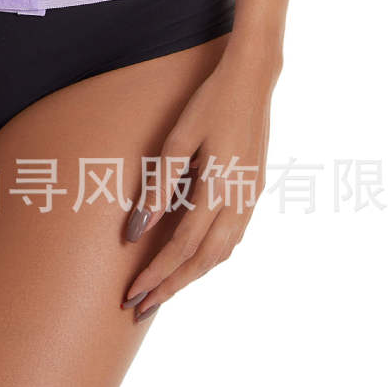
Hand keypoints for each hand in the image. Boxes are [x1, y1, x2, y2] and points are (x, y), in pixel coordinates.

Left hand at [120, 51, 275, 320]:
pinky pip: (232, 237)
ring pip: (222, 253)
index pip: (182, 246)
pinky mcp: (256, 191)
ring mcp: (252, 197)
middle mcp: (240, 200)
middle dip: (172, 286)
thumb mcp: (178, 138)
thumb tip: (134, 232)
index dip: (156, 272)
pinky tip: (192, 259)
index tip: (131, 293)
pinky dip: (210, 256)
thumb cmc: (209, 102)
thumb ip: (158, 186)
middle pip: (204, 260)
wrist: (253, 79)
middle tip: (140, 307)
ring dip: (192, 276)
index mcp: (219, 188)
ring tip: (163, 290)